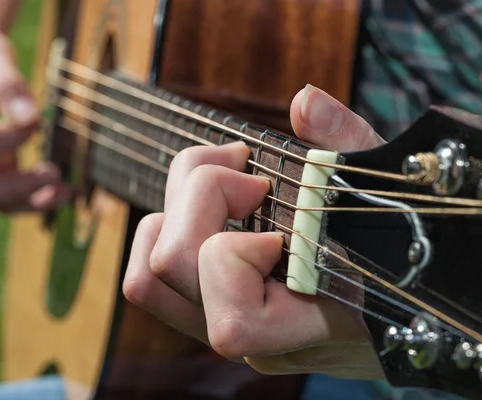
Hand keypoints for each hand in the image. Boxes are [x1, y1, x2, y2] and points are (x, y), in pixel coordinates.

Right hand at [0, 21, 67, 212]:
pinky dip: (37, 198)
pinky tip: (68, 191)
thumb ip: (8, 85)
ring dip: (30, 200)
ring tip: (67, 191)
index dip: (5, 138)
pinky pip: (10, 197)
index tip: (37, 123)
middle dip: (16, 186)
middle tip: (54, 173)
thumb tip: (32, 119)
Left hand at [123, 84, 386, 378]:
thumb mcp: (388, 190)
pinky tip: (208, 205)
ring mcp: (223, 323)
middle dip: (202, 195)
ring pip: (146, 276)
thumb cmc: (400, 249)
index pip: (231, 322)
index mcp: (309, 325)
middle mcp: (255, 337)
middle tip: (248, 173)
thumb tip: (304, 103)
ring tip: (225, 181)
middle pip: (172, 268)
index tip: (281, 222)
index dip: (239, 255)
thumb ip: (350, 147)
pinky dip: (166, 226)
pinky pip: (150, 275)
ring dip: (174, 209)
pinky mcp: (206, 306)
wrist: (398, 301)